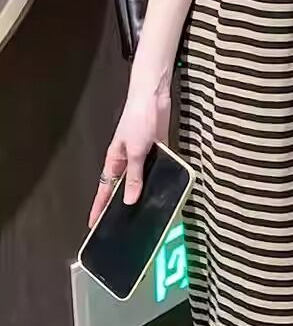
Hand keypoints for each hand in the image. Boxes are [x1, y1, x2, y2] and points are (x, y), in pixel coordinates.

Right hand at [88, 89, 170, 227]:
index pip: (104, 189)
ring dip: (144, 193)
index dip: (99, 207)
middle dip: (122, 205)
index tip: (93, 224)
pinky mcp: (159, 151)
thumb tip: (129, 200)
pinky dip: (160, 179)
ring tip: (148, 215)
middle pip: (123, 188)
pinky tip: (165, 192)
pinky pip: (157, 170)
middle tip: (124, 227)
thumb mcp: (135, 151)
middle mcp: (127, 162)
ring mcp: (143, 157)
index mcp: (115, 161)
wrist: (153, 98)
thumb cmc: (138, 120)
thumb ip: (134, 175)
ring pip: (142, 180)